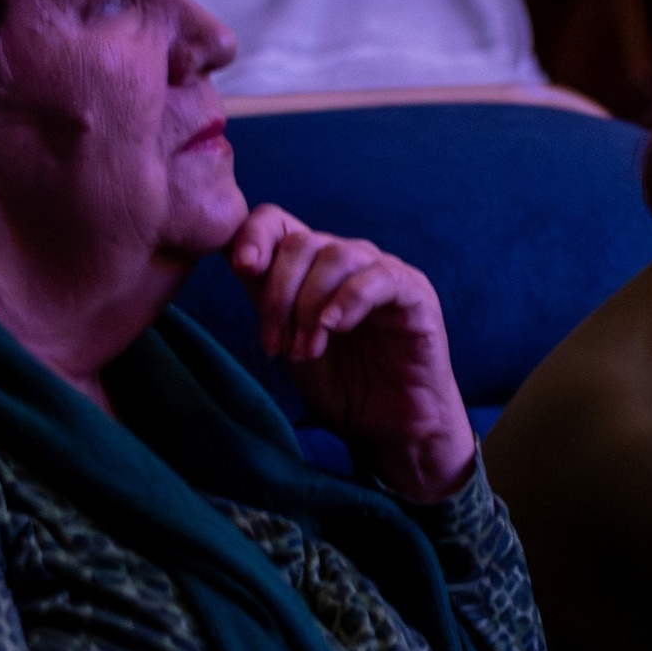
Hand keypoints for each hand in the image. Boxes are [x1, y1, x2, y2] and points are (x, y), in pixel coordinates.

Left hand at [227, 205, 475, 501]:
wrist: (392, 428)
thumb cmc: (344, 386)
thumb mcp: (290, 341)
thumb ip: (268, 302)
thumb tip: (236, 261)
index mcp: (314, 268)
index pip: (277, 222)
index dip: (254, 236)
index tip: (241, 270)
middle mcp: (349, 261)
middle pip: (301, 243)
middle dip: (279, 295)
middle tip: (277, 346)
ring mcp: (384, 273)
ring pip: (336, 256)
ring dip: (310, 307)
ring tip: (307, 352)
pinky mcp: (415, 294)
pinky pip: (380, 278)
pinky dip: (349, 300)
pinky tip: (335, 329)